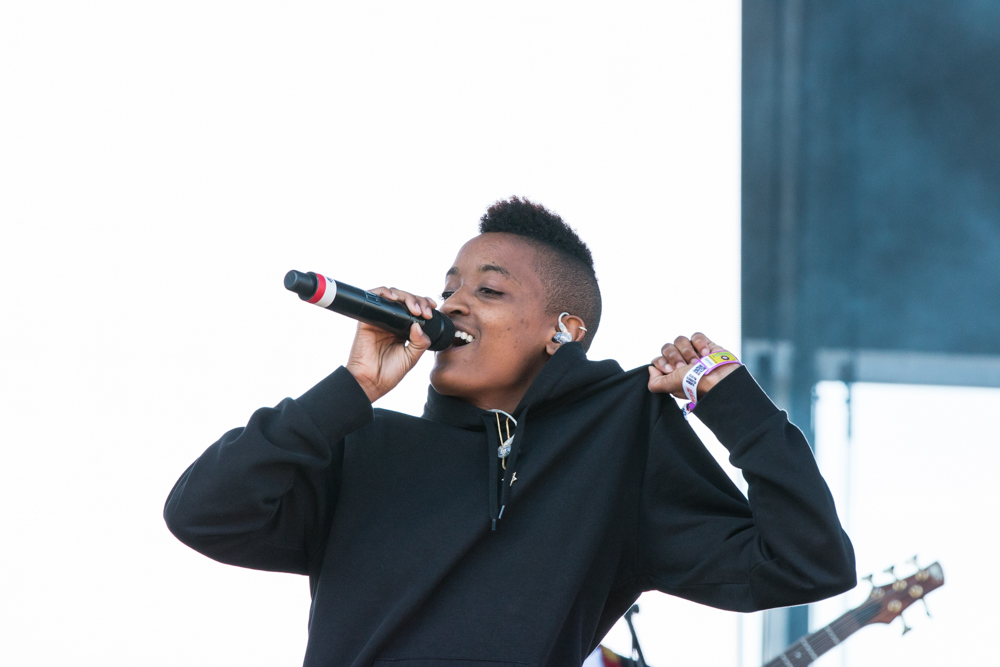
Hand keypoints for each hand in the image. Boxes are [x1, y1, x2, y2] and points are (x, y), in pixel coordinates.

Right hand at [345, 287, 436, 402]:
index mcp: (402, 330)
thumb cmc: (389, 373)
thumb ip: (420, 342)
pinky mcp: (366, 320)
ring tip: (414, 309)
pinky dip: (383, 292)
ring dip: (406, 296)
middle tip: (425, 312)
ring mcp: (379, 320)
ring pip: (392, 296)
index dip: (424, 303)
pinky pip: (374, 299)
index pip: (414, 309)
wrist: (371, 383)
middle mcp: (391, 322)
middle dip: (418, 300)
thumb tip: (419, 324)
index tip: (433, 308)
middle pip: (405, 299)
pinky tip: (394, 298)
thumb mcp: (412, 357)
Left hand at [647, 332, 738, 398]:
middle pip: (667, 347)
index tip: (672, 370)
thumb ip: (654, 382)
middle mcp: (681, 361)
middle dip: (675, 357)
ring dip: (688, 352)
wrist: (718, 379)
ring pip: (680, 340)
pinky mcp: (705, 344)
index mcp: (671, 372)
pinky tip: (705, 354)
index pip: (658, 359)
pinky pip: (696, 335)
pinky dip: (700, 343)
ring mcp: (693, 352)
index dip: (663, 362)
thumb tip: (651, 369)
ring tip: (696, 362)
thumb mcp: (669, 386)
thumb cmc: (695, 384)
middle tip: (684, 366)